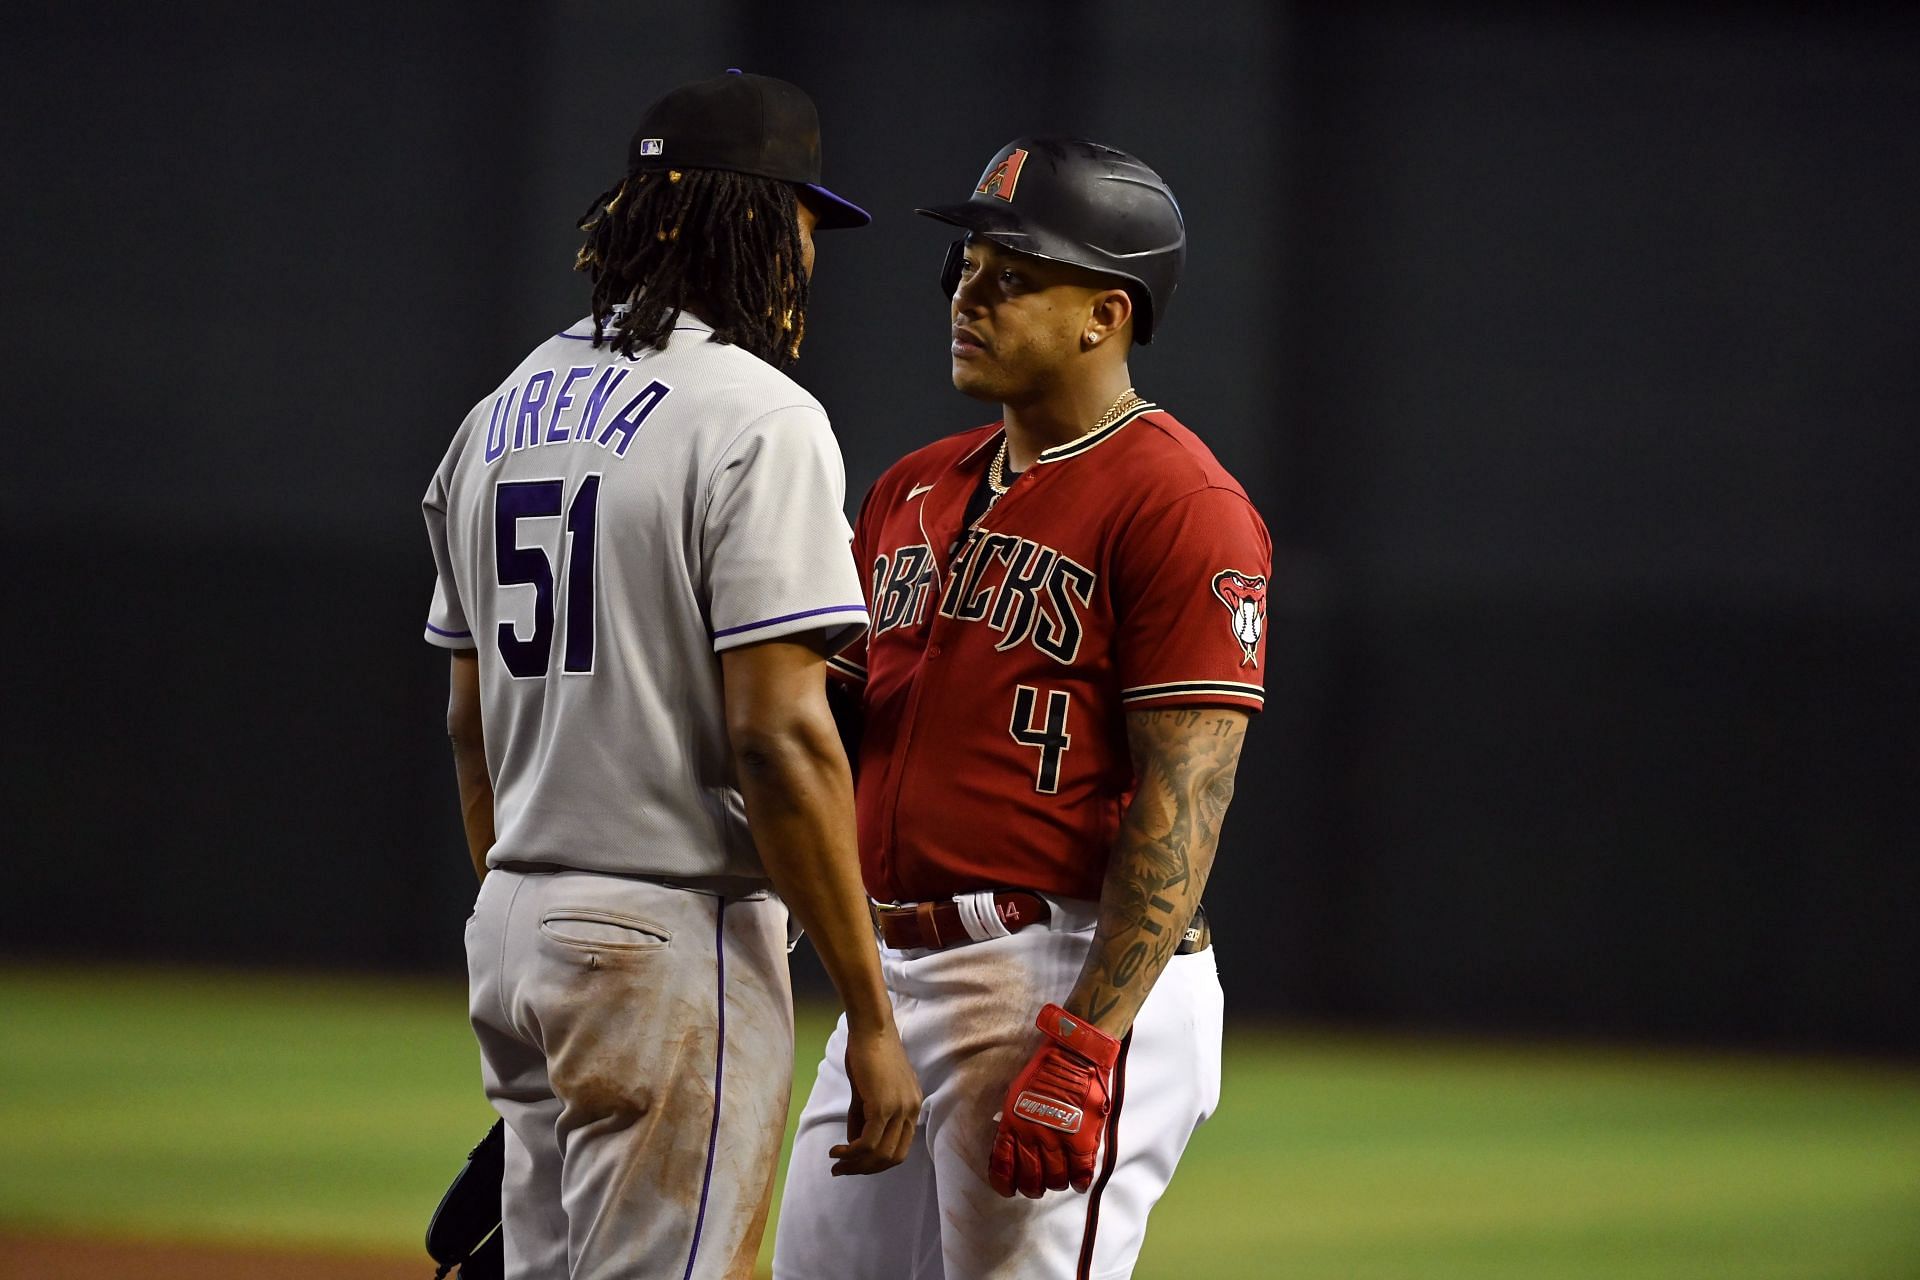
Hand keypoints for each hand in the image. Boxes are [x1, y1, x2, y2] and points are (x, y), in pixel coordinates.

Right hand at [830, 1021, 921, 1174]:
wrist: (871, 1028)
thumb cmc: (868, 1053)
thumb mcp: (869, 1090)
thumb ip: (864, 1117)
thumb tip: (854, 1145)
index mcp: (913, 1106)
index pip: (900, 1149)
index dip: (877, 1163)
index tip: (855, 1164)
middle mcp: (912, 1110)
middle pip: (892, 1158)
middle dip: (865, 1169)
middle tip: (841, 1170)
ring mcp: (899, 1109)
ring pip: (879, 1154)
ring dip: (855, 1164)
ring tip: (835, 1163)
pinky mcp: (882, 1106)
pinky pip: (867, 1143)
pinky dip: (850, 1153)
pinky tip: (836, 1151)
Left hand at [988, 1004, 1121, 1197]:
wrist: (1073, 1055)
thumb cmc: (1044, 1071)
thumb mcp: (1016, 1095)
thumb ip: (1014, 1123)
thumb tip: (1012, 1147)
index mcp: (1013, 1124)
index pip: (1003, 1166)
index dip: (1004, 1183)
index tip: (1009, 1189)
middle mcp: (1033, 1135)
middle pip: (1031, 1179)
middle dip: (1032, 1189)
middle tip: (1037, 1187)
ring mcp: (1058, 1139)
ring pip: (1056, 1179)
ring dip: (1056, 1184)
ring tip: (1059, 1181)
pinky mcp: (1082, 1139)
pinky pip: (1080, 1172)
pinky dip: (1079, 1182)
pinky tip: (1078, 1182)